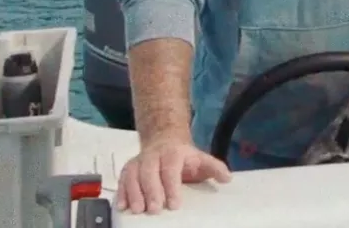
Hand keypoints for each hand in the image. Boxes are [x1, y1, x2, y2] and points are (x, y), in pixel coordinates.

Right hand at [116, 137, 231, 213]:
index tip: (174, 204)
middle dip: (151, 191)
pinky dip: (121, 192)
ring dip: (134, 193)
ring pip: (133, 175)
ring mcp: (139, 161)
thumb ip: (215, 167)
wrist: (164, 138)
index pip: (171, 168)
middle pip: (149, 172)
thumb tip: (228, 178)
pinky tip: (122, 206)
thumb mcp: (201, 159)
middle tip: (155, 210)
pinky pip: (122, 179)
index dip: (171, 186)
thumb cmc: (184, 156)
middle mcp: (154, 156)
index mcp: (173, 153)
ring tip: (138, 210)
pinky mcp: (128, 168)